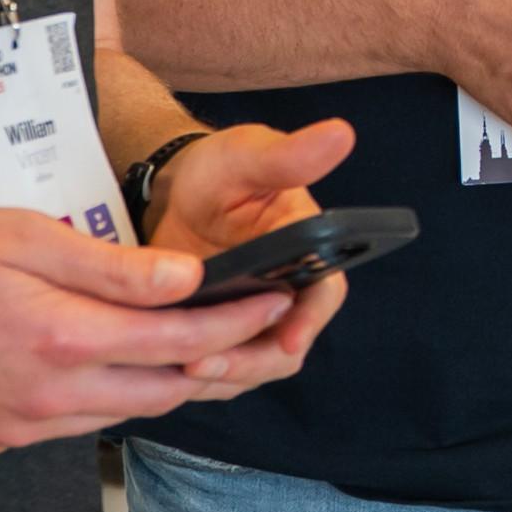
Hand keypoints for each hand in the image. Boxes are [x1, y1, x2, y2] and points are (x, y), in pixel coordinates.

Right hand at [0, 204, 299, 453]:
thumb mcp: (18, 237)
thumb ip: (109, 265)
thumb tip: (186, 278)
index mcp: (64, 338)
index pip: (180, 337)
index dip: (237, 321)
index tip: (277, 301)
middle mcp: (51, 396)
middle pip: (165, 389)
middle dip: (220, 361)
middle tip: (258, 329)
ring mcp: (22, 426)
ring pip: (123, 412)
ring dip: (167, 383)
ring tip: (201, 347)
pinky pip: (75, 424)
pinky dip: (110, 398)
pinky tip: (113, 368)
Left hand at [141, 120, 358, 398]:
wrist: (172, 194)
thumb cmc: (216, 171)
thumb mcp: (246, 157)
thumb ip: (289, 155)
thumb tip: (341, 133)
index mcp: (310, 248)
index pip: (324, 294)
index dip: (309, 321)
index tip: (287, 339)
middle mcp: (291, 290)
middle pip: (288, 345)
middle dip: (251, 360)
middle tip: (205, 361)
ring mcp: (258, 317)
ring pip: (256, 366)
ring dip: (225, 374)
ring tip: (184, 367)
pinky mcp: (226, 335)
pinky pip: (226, 372)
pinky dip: (203, 379)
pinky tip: (171, 368)